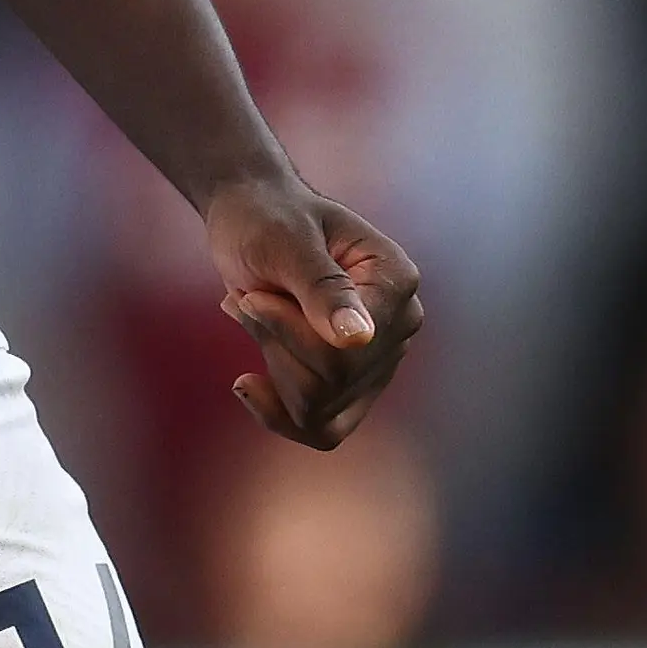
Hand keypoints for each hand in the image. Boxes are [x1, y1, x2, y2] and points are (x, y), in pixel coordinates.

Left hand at [205, 174, 423, 449]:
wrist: (251, 218)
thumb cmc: (267, 218)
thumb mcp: (285, 242)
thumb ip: (323, 288)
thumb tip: (359, 340)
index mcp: (395, 282)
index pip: (346, 351)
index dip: (288, 332)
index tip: (251, 296)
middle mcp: (398, 326)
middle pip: (331, 383)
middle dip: (275, 345)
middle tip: (248, 299)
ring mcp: (377, 359)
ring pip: (319, 410)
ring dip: (271, 364)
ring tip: (252, 314)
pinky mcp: (352, 385)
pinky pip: (321, 429)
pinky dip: (276, 412)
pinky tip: (248, 382)